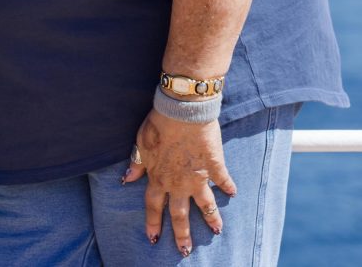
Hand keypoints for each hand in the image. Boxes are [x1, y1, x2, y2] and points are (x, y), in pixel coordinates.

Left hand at [123, 110, 234, 256]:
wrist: (183, 111)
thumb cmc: (159, 124)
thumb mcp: (141, 144)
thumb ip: (137, 163)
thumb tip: (128, 178)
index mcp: (158, 178)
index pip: (153, 207)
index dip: (153, 223)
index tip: (154, 238)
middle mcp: (177, 183)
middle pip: (179, 214)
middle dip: (182, 234)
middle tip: (185, 250)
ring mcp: (197, 177)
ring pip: (204, 204)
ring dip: (211, 219)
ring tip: (217, 231)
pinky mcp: (214, 166)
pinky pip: (223, 180)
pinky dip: (228, 186)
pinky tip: (233, 194)